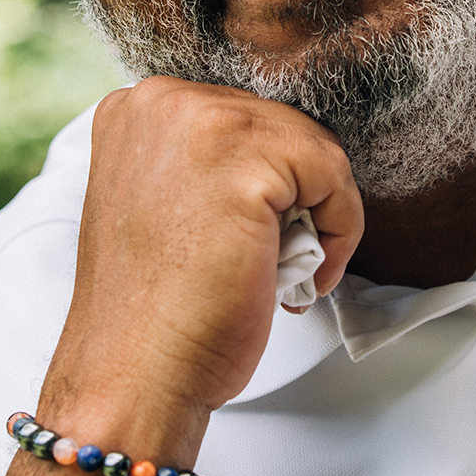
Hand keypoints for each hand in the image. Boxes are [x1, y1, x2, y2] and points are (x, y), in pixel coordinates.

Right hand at [37, 77, 363, 462]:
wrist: (134, 375)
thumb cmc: (154, 307)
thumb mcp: (162, 199)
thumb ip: (202, 160)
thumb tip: (276, 157)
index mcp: (137, 106)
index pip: (242, 114)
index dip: (266, 177)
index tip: (256, 230)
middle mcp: (163, 100)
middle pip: (279, 124)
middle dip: (294, 194)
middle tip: (276, 258)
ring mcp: (203, 124)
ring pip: (312, 145)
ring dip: (318, 212)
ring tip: (285, 269)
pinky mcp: (246, 164)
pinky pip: (333, 176)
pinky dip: (341, 229)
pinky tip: (304, 276)